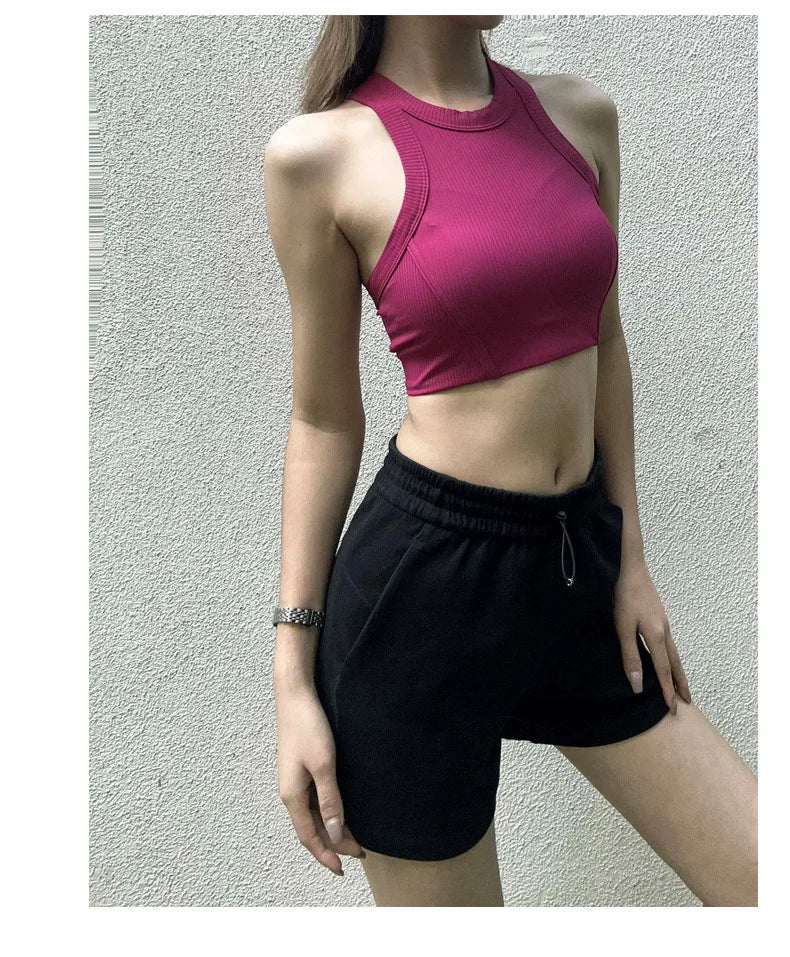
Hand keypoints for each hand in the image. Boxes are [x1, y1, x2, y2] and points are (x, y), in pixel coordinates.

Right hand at [275, 684, 364, 875]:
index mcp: (292, 796)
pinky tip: (340, 811)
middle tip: (361, 851)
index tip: (343, 869)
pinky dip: (328, 812)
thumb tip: (335, 834)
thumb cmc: (309, 727)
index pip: (309, 836)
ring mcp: (295, 781)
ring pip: (313, 815)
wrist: (295, 695)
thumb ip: (330, 800)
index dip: (325, 855)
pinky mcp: (301, 769)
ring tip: (354, 837)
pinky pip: (314, 801)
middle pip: (311, 828)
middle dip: (333, 843)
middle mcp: (291, 792)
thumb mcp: (324, 765)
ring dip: (331, 828)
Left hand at [613, 557, 691, 714]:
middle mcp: (666, 633)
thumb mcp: (624, 629)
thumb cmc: (626, 599)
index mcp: (657, 638)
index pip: (664, 671)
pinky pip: (671, 646)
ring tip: (681, 686)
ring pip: (675, 655)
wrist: (634, 572)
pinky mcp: (661, 619)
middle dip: (680, 685)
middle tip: (688, 702)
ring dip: (679, 673)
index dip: (667, 691)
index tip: (673, 708)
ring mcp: (665, 625)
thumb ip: (630, 656)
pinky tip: (668, 660)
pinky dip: (673, 660)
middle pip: (676, 665)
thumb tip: (637, 684)